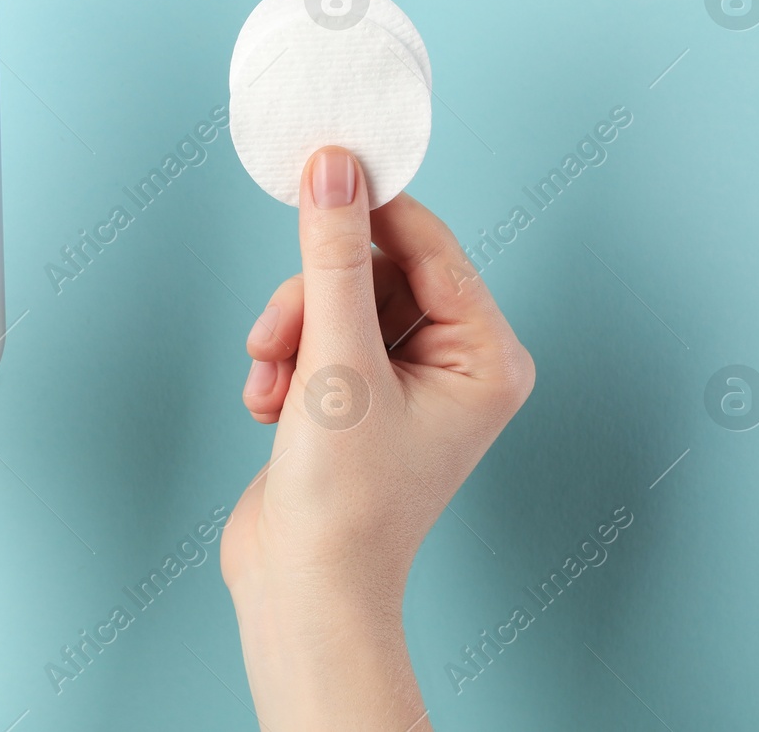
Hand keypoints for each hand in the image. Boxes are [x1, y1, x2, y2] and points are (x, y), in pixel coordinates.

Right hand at [221, 147, 534, 730]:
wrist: (302, 591)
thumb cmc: (343, 500)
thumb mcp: (337, 361)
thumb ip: (332, 257)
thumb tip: (333, 170)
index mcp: (487, 356)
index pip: (429, 244)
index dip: (370, 208)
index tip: (319, 167)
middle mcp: (458, 363)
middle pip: (376, 271)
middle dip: (314, 299)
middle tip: (278, 338)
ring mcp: (408, 381)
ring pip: (339, 301)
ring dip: (291, 332)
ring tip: (272, 382)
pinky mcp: (361, 395)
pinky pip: (320, 335)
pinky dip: (287, 360)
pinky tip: (270, 403)